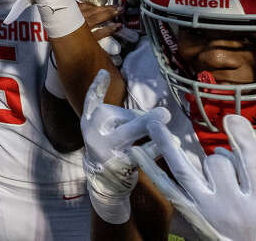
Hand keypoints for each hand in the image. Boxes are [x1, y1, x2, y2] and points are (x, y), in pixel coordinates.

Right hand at [82, 70, 169, 223]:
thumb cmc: (111, 147)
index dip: (97, 87)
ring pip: (127, 133)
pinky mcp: (116, 163)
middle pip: (117, 117)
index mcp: (89, 122)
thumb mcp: (107, 129)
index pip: (91, 100)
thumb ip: (122, 117)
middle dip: (142, 117)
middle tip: (165, 113)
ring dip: (149, 127)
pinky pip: (138, 154)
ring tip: (166, 120)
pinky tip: (167, 145)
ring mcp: (104, 148)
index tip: (104, 73)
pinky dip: (153, 148)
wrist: (104, 181)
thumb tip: (155, 114)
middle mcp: (93, 134)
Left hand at [132, 115, 255, 240]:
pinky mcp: (192, 217)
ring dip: (168, 146)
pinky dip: (152, 170)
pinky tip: (138, 153)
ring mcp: (209, 212)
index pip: (253, 163)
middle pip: (218, 164)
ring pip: (186, 172)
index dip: (243, 138)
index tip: (232, 118)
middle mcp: (233, 207)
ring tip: (155, 124)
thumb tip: (228, 150)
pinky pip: (168, 190)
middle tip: (223, 158)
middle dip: (220, 155)